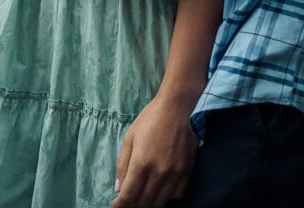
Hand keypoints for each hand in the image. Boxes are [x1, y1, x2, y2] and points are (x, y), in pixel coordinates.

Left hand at [112, 93, 197, 207]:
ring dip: (149, 202)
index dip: (120, 203)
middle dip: (133, 204)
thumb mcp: (130, 138)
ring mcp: (175, 173)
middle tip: (129, 197)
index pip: (129, 195)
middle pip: (144, 202)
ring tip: (144, 194)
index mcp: (142, 162)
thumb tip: (119, 189)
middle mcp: (159, 172)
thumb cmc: (150, 119)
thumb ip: (123, 164)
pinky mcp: (187, 170)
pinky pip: (177, 195)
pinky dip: (167, 196)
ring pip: (160, 202)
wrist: (176, 107)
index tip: (116, 203)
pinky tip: (161, 188)